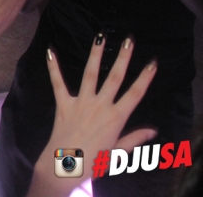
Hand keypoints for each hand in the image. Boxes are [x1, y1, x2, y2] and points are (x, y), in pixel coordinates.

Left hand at [45, 37, 156, 162]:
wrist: (65, 166)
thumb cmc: (93, 161)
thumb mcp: (118, 152)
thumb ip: (134, 138)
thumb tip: (153, 130)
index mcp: (116, 117)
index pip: (135, 94)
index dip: (145, 78)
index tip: (153, 62)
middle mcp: (100, 106)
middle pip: (115, 78)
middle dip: (124, 57)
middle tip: (129, 39)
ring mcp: (81, 103)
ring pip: (90, 74)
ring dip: (96, 55)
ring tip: (100, 36)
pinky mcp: (63, 104)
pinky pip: (57, 83)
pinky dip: (53, 67)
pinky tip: (49, 50)